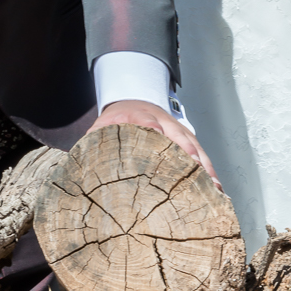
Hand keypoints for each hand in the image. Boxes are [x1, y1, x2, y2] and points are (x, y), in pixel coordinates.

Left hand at [91, 100, 219, 185]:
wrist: (133, 99)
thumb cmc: (115, 123)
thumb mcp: (100, 129)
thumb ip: (93, 143)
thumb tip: (73, 165)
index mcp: (140, 119)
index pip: (148, 122)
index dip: (155, 131)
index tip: (161, 140)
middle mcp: (165, 124)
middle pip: (181, 138)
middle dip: (190, 156)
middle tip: (198, 174)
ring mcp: (179, 132)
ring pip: (196, 149)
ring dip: (205, 168)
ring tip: (214, 189)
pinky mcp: (188, 143)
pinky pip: (201, 157)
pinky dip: (209, 172)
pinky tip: (216, 191)